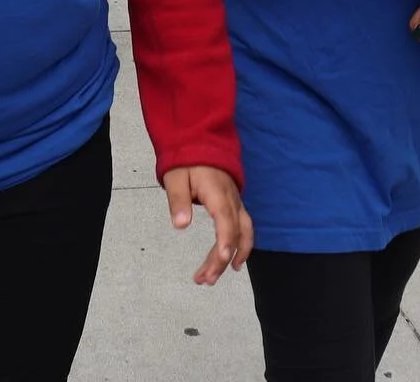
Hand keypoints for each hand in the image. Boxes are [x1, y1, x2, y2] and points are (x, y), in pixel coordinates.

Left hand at [162, 165, 253, 284]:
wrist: (201, 139)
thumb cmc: (187, 159)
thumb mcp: (176, 177)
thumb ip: (178, 200)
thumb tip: (181, 225)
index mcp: (217, 192)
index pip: (226, 221)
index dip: (226, 242)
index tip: (222, 260)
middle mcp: (232, 199)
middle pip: (235, 233)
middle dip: (222, 259)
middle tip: (205, 279)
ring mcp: (236, 201)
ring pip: (243, 232)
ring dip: (233, 255)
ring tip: (216, 276)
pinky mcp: (235, 203)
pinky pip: (243, 227)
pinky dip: (240, 245)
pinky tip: (232, 259)